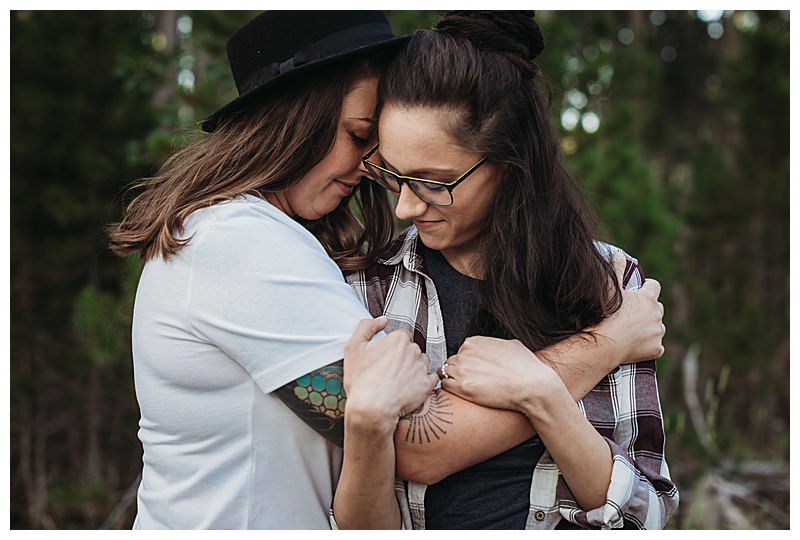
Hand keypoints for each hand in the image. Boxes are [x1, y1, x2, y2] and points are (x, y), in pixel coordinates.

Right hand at [343, 317, 438, 432]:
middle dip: (402, 358)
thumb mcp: (353, 347)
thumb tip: (383, 320)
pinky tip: (411, 388)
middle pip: (411, 349)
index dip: (390, 348)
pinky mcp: (427, 385)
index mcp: (398, 338)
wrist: (372, 409)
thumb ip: (366, 326)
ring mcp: (422, 368)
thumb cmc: (361, 380)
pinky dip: (423, 382)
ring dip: (413, 369)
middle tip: (388, 372)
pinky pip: (430, 379)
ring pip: (421, 363)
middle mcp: (414, 350)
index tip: (383, 359)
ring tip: (398, 381)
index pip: (400, 337)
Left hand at [440, 336, 563, 412]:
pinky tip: (463, 393)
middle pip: (452, 361)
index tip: (474, 370)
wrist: (531, 386)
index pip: (461, 351)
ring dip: (453, 379)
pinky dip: (451, 390)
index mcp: (474, 342)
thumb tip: (495, 347)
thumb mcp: (511, 344)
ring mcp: (462, 370)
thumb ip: (496, 344)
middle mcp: (465, 353)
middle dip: (459, 370)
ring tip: (467, 387)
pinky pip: (446, 386)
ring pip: (446, 372)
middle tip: (471, 380)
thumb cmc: (526, 368)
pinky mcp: (462, 387)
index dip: (467, 362)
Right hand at [592, 253, 665, 364]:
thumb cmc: (606, 314)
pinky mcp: (656, 349)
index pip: (654, 286)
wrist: (605, 343)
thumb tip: (618, 254)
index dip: (646, 287)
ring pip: (658, 328)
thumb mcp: (609, 288)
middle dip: (649, 309)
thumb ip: (616, 269)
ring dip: (650, 328)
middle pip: (658, 308)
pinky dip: (649, 346)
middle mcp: (657, 314)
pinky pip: (657, 347)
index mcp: (647, 298)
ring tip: (632, 331)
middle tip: (632, 313)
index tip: (638, 291)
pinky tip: (637, 346)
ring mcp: (657, 333)